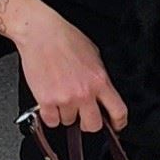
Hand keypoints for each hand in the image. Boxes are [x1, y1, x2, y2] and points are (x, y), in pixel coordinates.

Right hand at [10, 4, 128, 134]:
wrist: (40, 33)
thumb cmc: (65, 38)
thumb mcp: (94, 55)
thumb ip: (99, 78)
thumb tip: (102, 93)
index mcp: (100, 80)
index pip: (118, 111)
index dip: (118, 123)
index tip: (115, 125)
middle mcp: (84, 92)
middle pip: (93, 126)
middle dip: (88, 122)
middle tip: (83, 114)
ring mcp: (65, 98)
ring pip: (68, 122)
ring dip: (65, 114)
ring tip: (61, 96)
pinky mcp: (46, 100)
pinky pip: (51, 121)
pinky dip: (50, 114)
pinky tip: (50, 102)